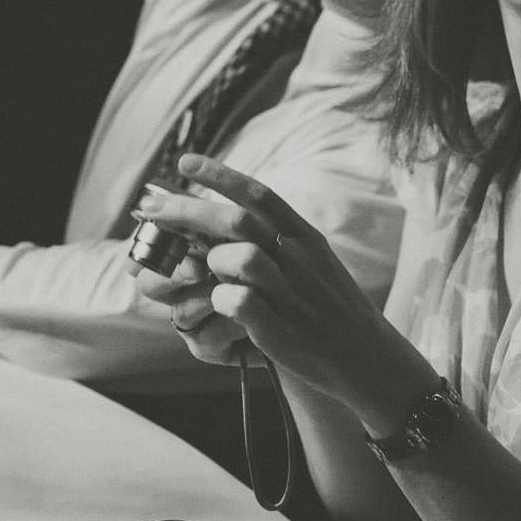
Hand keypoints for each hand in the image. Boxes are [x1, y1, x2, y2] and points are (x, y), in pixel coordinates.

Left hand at [136, 154, 434, 423]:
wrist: (367, 359)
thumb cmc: (330, 306)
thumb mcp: (315, 261)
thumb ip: (275, 238)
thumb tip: (222, 219)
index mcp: (306, 237)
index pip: (260, 195)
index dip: (220, 175)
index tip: (185, 162)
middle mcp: (300, 260)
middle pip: (238, 221)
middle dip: (188, 211)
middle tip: (153, 209)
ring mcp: (291, 295)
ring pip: (239, 259)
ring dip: (212, 262)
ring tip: (208, 274)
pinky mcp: (280, 330)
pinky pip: (238, 302)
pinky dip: (220, 298)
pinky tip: (219, 304)